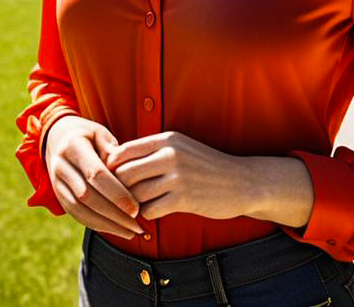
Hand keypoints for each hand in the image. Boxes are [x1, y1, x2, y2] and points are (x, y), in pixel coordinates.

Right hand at [44, 115, 145, 238]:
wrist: (57, 137)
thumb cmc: (87, 134)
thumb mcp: (101, 133)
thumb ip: (114, 152)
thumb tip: (129, 174)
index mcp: (73, 146)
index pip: (96, 174)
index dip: (116, 193)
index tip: (135, 208)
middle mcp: (61, 165)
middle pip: (87, 196)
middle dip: (114, 214)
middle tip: (137, 226)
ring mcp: (56, 182)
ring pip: (80, 209)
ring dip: (106, 224)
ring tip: (130, 232)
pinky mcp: (57, 195)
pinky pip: (75, 214)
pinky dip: (95, 224)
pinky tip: (114, 229)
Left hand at [104, 131, 250, 221]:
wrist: (240, 182)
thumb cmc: (205, 166)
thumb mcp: (181, 147)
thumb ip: (153, 151)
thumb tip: (115, 160)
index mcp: (167, 139)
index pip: (124, 151)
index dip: (113, 167)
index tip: (114, 179)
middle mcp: (170, 154)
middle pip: (124, 173)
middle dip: (119, 188)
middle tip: (122, 198)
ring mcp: (177, 176)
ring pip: (135, 194)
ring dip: (133, 203)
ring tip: (139, 205)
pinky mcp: (183, 198)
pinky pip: (149, 210)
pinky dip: (147, 214)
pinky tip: (155, 211)